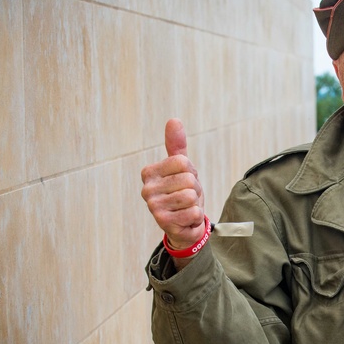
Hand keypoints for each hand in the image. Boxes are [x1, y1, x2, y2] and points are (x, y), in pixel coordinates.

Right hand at [141, 119, 206, 256]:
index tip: (184, 181)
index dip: (191, 172)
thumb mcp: (182, 167)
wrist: (185, 223)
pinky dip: (196, 216)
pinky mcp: (164, 222)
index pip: (182, 162)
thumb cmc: (182, 191)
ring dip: (195, 203)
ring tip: (186, 207)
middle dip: (194, 189)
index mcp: (149, 172)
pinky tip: (186, 219)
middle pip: (188, 179)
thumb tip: (174, 120)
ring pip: (191, 196)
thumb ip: (176, 145)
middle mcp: (147, 189)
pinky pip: (194, 212)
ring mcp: (153, 207)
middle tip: (186, 197)